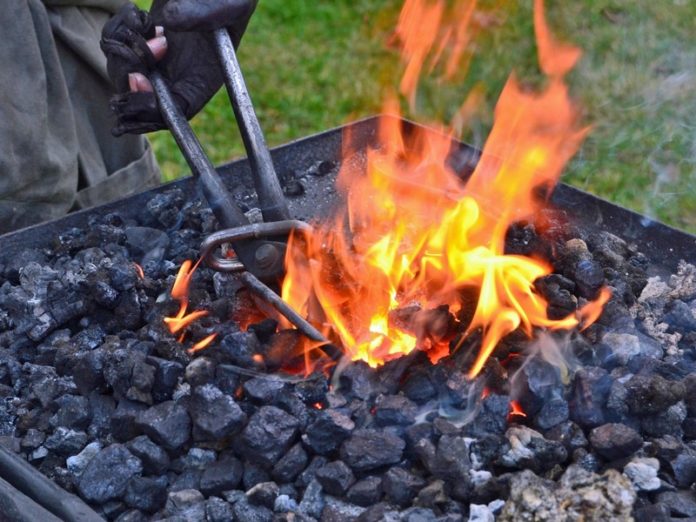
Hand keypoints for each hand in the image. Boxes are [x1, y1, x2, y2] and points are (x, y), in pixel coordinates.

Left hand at [100, 0, 257, 135]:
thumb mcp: (231, 5)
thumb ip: (205, 15)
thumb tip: (169, 21)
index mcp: (203, 79)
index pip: (174, 111)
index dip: (151, 109)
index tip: (139, 80)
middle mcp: (178, 75)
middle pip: (140, 97)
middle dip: (129, 74)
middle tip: (142, 43)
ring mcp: (158, 59)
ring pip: (122, 71)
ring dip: (124, 49)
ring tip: (145, 22)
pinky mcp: (142, 39)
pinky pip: (115, 46)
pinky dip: (118, 31)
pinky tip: (138, 14)